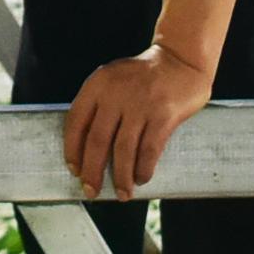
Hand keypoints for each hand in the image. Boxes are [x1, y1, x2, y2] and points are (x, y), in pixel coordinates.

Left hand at [59, 47, 212, 199]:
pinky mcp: (163, 114)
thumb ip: (99, 106)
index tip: (74, 170)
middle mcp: (116, 93)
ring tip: (122, 193)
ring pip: (123, 150)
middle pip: (97, 141)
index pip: (76, 122)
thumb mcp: (113, 80)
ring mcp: (140, 104)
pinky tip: (141, 178)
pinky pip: (148, 150)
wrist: (181, 59)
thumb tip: (86, 151)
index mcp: (98, 84)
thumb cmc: (143, 77)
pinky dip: (143, 168)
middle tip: (91, 191)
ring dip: (121, 177)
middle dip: (92, 172)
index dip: (72, 150)